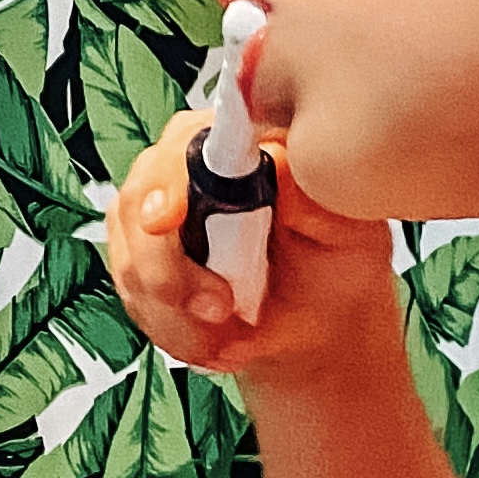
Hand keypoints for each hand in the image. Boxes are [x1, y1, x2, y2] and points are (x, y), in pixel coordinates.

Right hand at [102, 111, 399, 387]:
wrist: (315, 320)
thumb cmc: (334, 262)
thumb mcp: (346, 230)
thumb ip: (311, 195)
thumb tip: (273, 163)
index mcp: (237, 139)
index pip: (185, 143)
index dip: (169, 181)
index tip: (166, 219)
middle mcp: (185, 163)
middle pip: (141, 204)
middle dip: (171, 272)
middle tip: (221, 309)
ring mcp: (152, 209)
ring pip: (132, 260)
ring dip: (178, 315)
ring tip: (231, 334)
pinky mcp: (135, 255)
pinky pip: (133, 297)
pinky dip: (173, 331)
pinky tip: (213, 338)